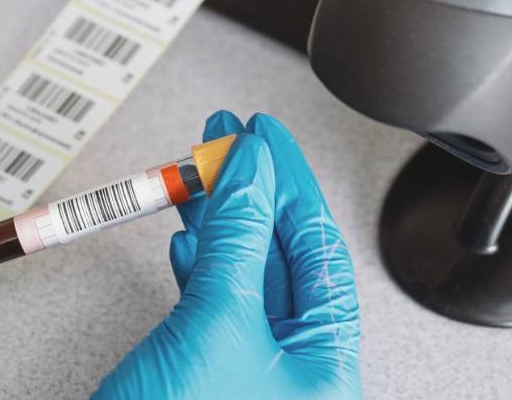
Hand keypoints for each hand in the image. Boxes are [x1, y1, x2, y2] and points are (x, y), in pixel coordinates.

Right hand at [95, 111, 360, 398]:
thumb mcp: (216, 322)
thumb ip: (238, 239)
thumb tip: (251, 170)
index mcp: (324, 365)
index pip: (318, 250)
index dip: (288, 184)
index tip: (263, 135)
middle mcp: (294, 369)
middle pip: (281, 258)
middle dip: (250, 194)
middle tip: (224, 140)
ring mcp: (247, 373)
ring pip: (241, 276)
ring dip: (219, 222)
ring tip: (196, 173)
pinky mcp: (204, 375)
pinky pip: (211, 305)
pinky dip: (197, 266)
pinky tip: (186, 238)